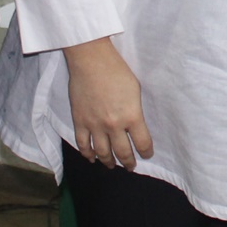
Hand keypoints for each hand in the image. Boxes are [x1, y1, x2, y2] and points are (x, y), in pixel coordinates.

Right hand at [63, 37, 153, 169]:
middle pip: (122, 152)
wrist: (91, 60)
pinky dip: (88, 154)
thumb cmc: (117, 70)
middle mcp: (114, 125)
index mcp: (132, 116)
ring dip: (108, 162)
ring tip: (112, 165)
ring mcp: (95, 125)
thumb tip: (135, 124)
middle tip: (131, 166)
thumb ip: (136, 110)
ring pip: (102, 153)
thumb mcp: (136, 89)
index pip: (142, 143)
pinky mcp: (79, 121)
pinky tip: (92, 158)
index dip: (146, 152)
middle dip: (128, 162)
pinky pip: (83, 144)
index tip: (147, 154)